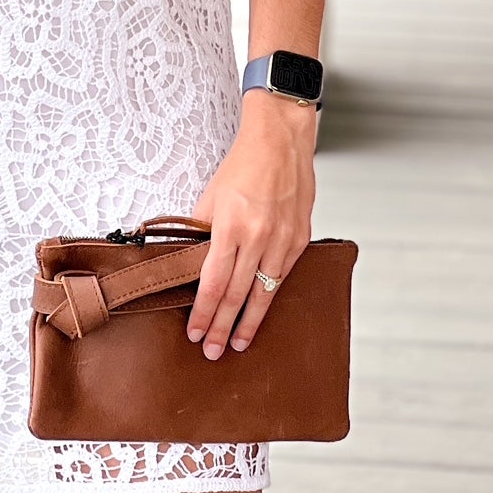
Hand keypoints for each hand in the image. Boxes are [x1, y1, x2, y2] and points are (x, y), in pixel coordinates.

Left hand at [185, 88, 316, 359]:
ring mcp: (283, 241)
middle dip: (223, 327)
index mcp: (231, 226)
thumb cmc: (243, 164)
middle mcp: (259, 237)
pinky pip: (283, 276)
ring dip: (249, 323)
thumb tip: (192, 262)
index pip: (212, 283)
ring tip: (239, 344)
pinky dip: (270, 297)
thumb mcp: (211, 197)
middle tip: (213, 351)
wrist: (281, 141)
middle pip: (237, 295)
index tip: (196, 332)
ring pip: (264, 293)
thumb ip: (203, 233)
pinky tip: (261, 311)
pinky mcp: (300, 239)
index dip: (204, 313)